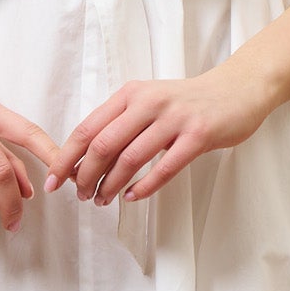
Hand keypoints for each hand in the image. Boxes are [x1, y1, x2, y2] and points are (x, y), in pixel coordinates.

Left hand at [44, 62, 275, 208]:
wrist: (236, 90)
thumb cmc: (188, 102)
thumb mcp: (149, 102)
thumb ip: (121, 123)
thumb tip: (86, 158)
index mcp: (130, 94)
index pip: (87, 128)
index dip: (66, 158)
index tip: (53, 181)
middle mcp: (149, 103)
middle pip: (103, 145)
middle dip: (85, 175)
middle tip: (80, 195)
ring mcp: (174, 118)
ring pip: (131, 158)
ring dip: (111, 185)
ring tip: (102, 200)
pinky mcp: (199, 135)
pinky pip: (164, 168)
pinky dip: (144, 187)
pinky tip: (132, 198)